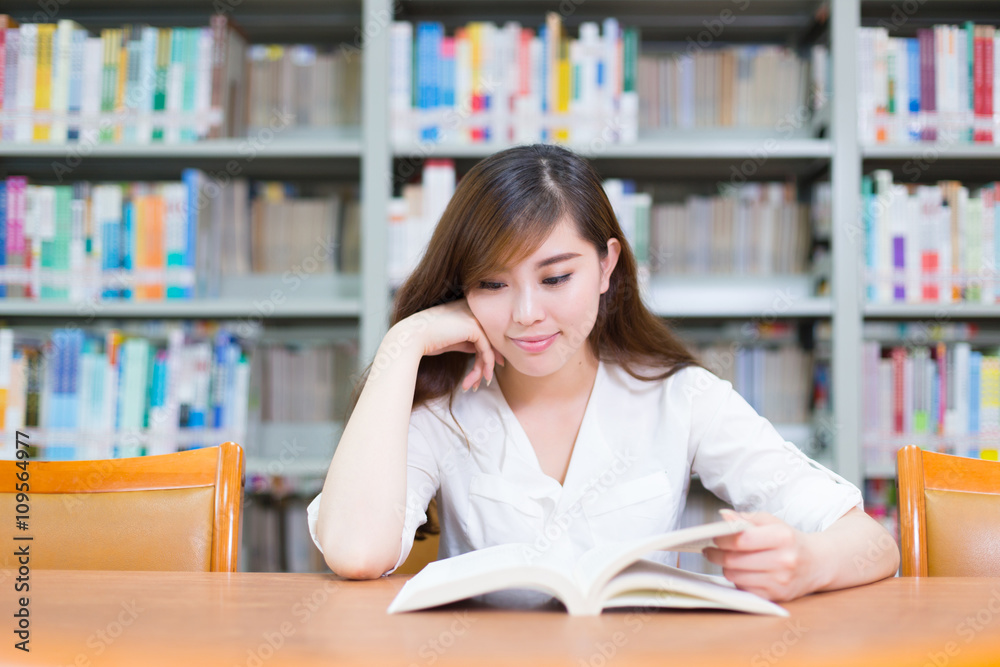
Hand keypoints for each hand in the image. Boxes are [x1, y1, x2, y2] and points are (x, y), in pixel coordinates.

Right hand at [394, 299, 504, 391]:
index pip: (483, 333)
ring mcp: (473, 317)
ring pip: (488, 346)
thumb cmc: (424, 340)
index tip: (487, 370)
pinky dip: (486, 365)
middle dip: (488, 363)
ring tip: (474, 386)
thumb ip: (465, 341)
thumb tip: (479, 350)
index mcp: (464, 309)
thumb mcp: (449, 340)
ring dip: (483, 369)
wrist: (411, 338)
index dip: (487, 352)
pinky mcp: (474, 327)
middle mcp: (471, 310)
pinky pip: (486, 350)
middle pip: (488, 340)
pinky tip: (480, 378)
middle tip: (485, 381)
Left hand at [701, 509, 822, 602]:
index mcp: (783, 537)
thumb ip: (746, 518)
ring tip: (726, 559)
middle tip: (710, 549)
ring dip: (726, 567)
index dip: (721, 538)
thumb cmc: (791, 540)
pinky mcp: (776, 596)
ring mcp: (780, 581)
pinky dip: (738, 580)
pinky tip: (741, 572)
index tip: (714, 536)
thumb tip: (723, 516)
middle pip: (734, 560)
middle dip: (716, 554)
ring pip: (735, 576)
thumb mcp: (773, 522)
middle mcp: (784, 561)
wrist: (818, 563)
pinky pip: (744, 589)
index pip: (741, 540)